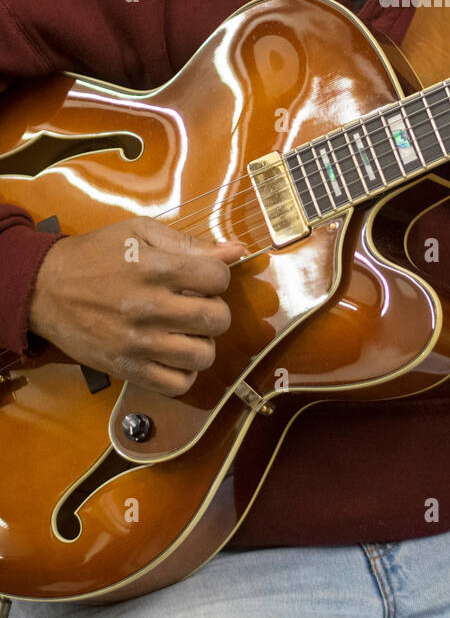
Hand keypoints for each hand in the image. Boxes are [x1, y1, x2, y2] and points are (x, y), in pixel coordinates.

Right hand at [29, 218, 246, 396]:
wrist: (46, 289)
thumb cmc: (96, 255)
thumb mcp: (139, 233)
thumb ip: (188, 242)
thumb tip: (236, 250)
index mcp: (155, 268)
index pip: (218, 277)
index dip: (218, 275)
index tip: (203, 277)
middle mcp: (150, 307)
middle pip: (217, 319)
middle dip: (215, 309)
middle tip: (197, 305)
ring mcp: (138, 343)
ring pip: (202, 356)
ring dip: (203, 343)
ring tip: (187, 331)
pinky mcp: (127, 369)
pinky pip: (177, 384)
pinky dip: (184, 373)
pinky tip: (175, 355)